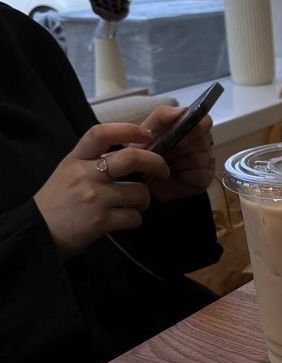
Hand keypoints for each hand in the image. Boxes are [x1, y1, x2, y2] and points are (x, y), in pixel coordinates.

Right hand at [34, 123, 169, 259]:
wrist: (38, 232)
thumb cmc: (58, 201)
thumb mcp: (69, 170)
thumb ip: (94, 159)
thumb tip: (131, 150)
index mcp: (76, 158)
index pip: (101, 133)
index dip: (128, 129)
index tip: (147, 133)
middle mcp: (85, 174)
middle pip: (131, 158)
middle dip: (156, 162)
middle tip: (163, 170)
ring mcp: (94, 198)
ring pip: (139, 192)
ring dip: (144, 200)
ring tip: (135, 204)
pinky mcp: (100, 221)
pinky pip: (134, 217)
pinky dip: (135, 219)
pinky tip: (125, 220)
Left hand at [140, 105, 215, 203]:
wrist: (140, 183)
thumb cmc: (144, 155)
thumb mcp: (146, 132)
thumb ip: (161, 116)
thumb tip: (183, 109)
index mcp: (188, 127)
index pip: (204, 120)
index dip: (196, 125)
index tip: (180, 135)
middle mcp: (200, 142)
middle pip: (204, 138)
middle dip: (185, 144)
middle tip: (169, 151)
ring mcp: (204, 160)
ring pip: (202, 156)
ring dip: (181, 161)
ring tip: (167, 166)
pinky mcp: (205, 177)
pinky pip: (202, 172)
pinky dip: (186, 175)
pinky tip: (175, 176)